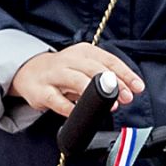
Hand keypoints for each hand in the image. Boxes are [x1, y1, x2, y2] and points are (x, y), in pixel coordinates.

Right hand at [12, 45, 141, 117]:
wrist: (28, 72)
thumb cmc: (63, 72)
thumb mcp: (84, 69)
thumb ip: (104, 78)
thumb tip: (127, 91)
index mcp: (84, 52)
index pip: (108, 60)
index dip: (125, 74)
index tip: (138, 87)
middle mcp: (69, 60)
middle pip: (94, 69)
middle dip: (113, 84)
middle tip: (127, 97)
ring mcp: (54, 74)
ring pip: (76, 80)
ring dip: (95, 93)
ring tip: (111, 105)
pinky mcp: (41, 91)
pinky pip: (57, 100)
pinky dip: (70, 108)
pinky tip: (80, 113)